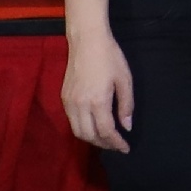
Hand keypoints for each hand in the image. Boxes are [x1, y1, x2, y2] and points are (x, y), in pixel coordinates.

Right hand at [60, 23, 134, 152]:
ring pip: (78, 131)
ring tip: (106, 138)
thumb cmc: (110, 57)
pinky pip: (72, 121)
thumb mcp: (124, 79)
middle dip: (104, 144)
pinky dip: (83, 129)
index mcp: (97, 101)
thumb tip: (126, 126)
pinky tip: (94, 125)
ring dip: (92, 139)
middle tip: (117, 145)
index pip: (106, 131)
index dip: (116, 143)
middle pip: (89, 136)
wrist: (86, 42)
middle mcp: (80, 105)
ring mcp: (69, 102)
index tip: (126, 148)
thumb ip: (126, 105)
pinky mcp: (64, 98)